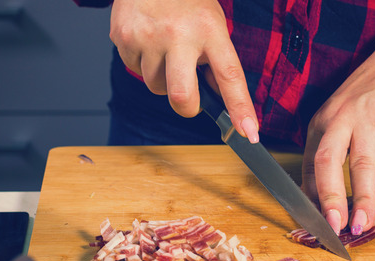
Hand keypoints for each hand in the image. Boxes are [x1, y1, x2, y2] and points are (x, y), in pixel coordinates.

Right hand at [109, 0, 258, 140]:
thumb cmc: (184, 0)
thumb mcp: (210, 22)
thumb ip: (214, 59)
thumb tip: (216, 98)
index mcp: (209, 29)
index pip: (229, 76)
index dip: (241, 108)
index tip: (250, 133)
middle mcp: (178, 35)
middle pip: (182, 97)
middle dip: (187, 107)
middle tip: (191, 99)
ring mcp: (147, 37)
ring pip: (155, 87)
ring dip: (162, 79)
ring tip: (165, 48)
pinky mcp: (124, 38)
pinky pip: (134, 70)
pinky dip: (142, 63)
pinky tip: (147, 40)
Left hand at [301, 55, 374, 234]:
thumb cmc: (368, 98)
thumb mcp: (340, 120)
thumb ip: (331, 154)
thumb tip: (317, 197)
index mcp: (320, 124)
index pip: (309, 165)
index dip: (312, 197)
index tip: (316, 224)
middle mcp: (338, 118)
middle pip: (327, 162)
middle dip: (330, 198)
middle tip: (335, 227)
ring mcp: (366, 115)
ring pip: (361, 162)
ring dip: (362, 197)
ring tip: (363, 223)